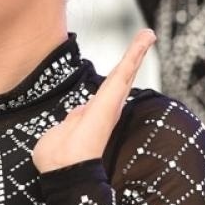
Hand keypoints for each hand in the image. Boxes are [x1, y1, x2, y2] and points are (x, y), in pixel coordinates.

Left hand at [33, 29, 154, 172]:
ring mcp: (110, 103)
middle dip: (134, 57)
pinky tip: (145, 38)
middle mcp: (105, 108)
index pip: (106, 91)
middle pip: (122, 77)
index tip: (124, 64)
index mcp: (94, 115)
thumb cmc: (57, 157)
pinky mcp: (112, 99)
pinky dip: (135, 54)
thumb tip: (76, 113)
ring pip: (125, 72)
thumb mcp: (60, 133)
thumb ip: (70, 122)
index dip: (114, 77)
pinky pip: (124, 72)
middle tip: (147, 37)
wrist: (63, 169)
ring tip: (148, 34)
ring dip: (137, 51)